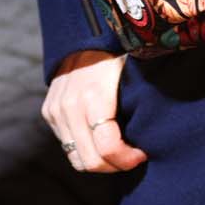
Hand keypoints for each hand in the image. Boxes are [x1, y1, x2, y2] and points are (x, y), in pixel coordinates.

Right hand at [42, 50, 144, 172]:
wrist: (84, 38)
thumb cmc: (117, 57)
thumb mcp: (132, 77)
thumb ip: (138, 105)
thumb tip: (154, 136)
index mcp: (95, 97)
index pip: (108, 147)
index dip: (127, 159)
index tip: (141, 154)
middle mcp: (71, 106)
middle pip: (91, 160)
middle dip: (115, 166)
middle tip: (131, 157)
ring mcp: (56, 110)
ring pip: (77, 159)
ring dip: (100, 162)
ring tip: (116, 151)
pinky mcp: (49, 112)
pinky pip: (68, 147)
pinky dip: (85, 150)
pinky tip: (100, 139)